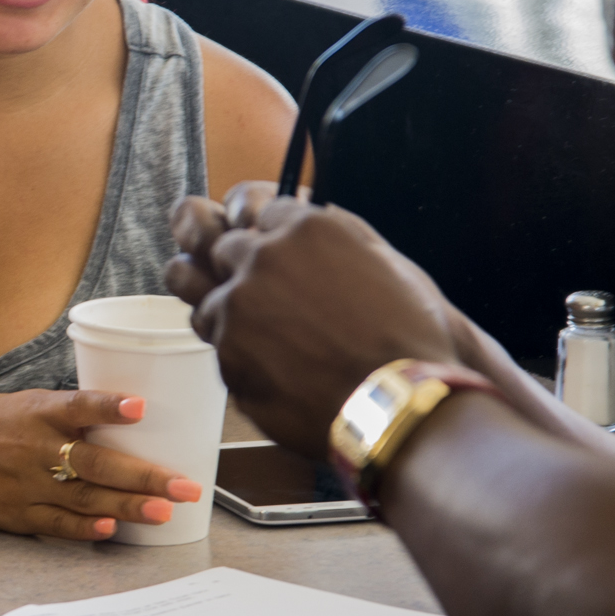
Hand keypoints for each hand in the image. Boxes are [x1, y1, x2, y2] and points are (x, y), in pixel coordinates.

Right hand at [0, 387, 202, 541]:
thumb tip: (138, 420)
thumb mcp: (31, 404)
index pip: (79, 406)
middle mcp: (36, 448)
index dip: (109, 407)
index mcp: (41, 413)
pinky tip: (109, 529)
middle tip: (185, 486)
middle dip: (144, 476)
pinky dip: (83, 528)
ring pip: (85, 498)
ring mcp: (27, 484)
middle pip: (96, 463)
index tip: (140, 407)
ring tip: (163, 512)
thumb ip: (76, 415)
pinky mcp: (18, 514)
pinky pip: (56, 523)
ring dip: (127, 507)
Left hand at [166, 182, 459, 453]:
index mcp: (308, 227)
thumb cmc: (406, 338)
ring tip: (268, 343)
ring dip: (230, 315)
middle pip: (226, 249)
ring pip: (208, 298)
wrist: (397, 404)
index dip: (270, 239)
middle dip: (243, 272)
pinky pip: (215, 344)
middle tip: (272, 303)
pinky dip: (236, 355)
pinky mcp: (226, 350)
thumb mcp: (383, 262)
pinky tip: (272, 370)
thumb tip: (308, 222)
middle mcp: (265, 256)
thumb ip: (335, 237)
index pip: (261, 210)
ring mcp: (240, 303)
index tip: (278, 258)